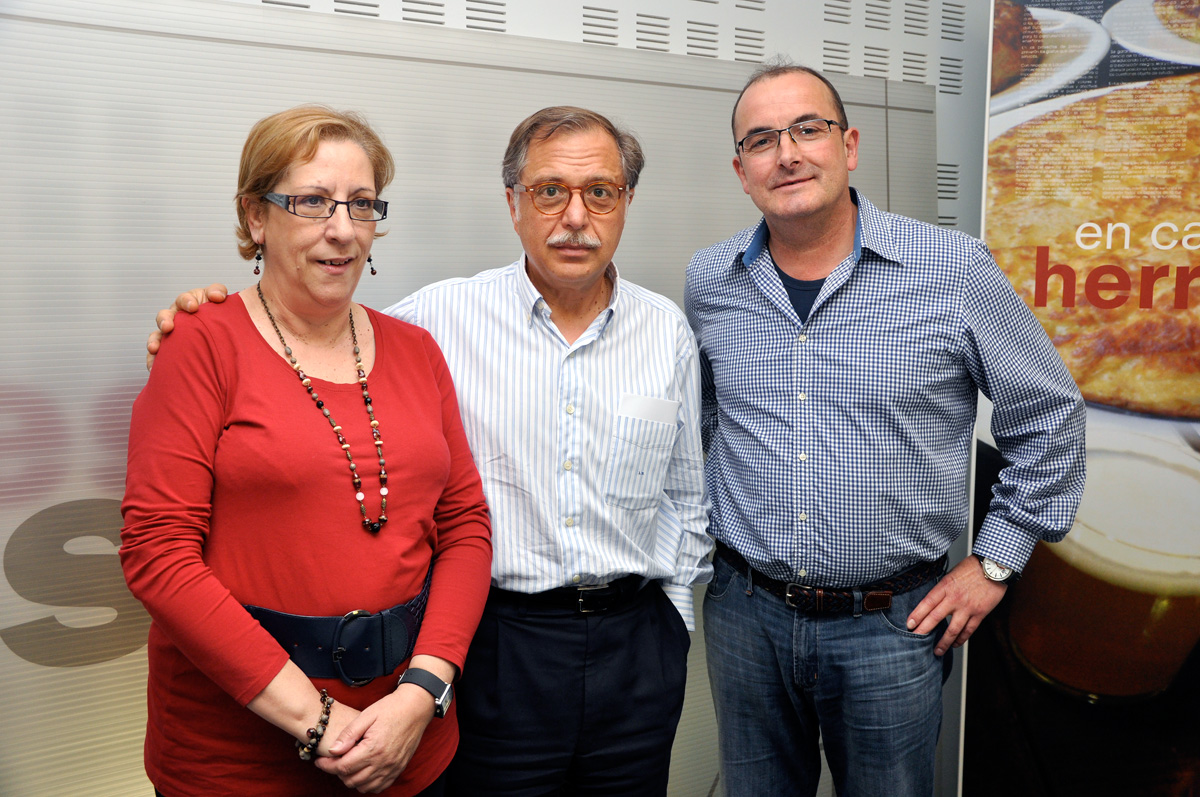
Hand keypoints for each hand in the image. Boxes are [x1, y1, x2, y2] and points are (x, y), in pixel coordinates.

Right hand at [145, 284, 228, 370]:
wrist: (223, 337)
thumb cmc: (221, 318)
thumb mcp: (223, 304)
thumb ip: (219, 294)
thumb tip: (218, 296)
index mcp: (190, 304)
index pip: (186, 299)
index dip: (188, 301)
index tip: (194, 307)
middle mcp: (177, 317)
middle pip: (165, 316)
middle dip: (165, 320)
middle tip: (168, 327)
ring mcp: (171, 334)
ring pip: (157, 335)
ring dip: (154, 340)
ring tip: (155, 348)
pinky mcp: (167, 349)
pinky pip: (156, 355)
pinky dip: (153, 360)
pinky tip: (153, 367)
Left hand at [314, 687, 435, 792]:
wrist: (416, 708)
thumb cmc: (391, 708)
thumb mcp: (366, 715)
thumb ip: (348, 735)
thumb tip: (332, 751)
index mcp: (373, 748)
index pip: (343, 767)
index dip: (327, 766)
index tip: (319, 760)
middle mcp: (383, 762)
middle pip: (351, 779)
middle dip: (337, 772)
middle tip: (333, 760)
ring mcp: (392, 767)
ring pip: (364, 786)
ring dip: (351, 779)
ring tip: (347, 764)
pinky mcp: (399, 769)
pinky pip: (379, 787)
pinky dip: (367, 784)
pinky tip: (363, 771)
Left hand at [905, 556, 1006, 656]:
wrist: (995, 567)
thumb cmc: (972, 568)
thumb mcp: (951, 574)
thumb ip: (942, 589)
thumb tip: (932, 603)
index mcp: (945, 586)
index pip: (927, 603)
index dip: (917, 615)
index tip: (909, 625)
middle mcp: (955, 598)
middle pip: (935, 617)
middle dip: (924, 631)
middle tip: (915, 640)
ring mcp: (968, 607)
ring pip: (953, 629)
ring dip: (943, 642)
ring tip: (937, 651)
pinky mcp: (980, 613)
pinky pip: (969, 630)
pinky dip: (961, 639)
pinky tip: (955, 644)